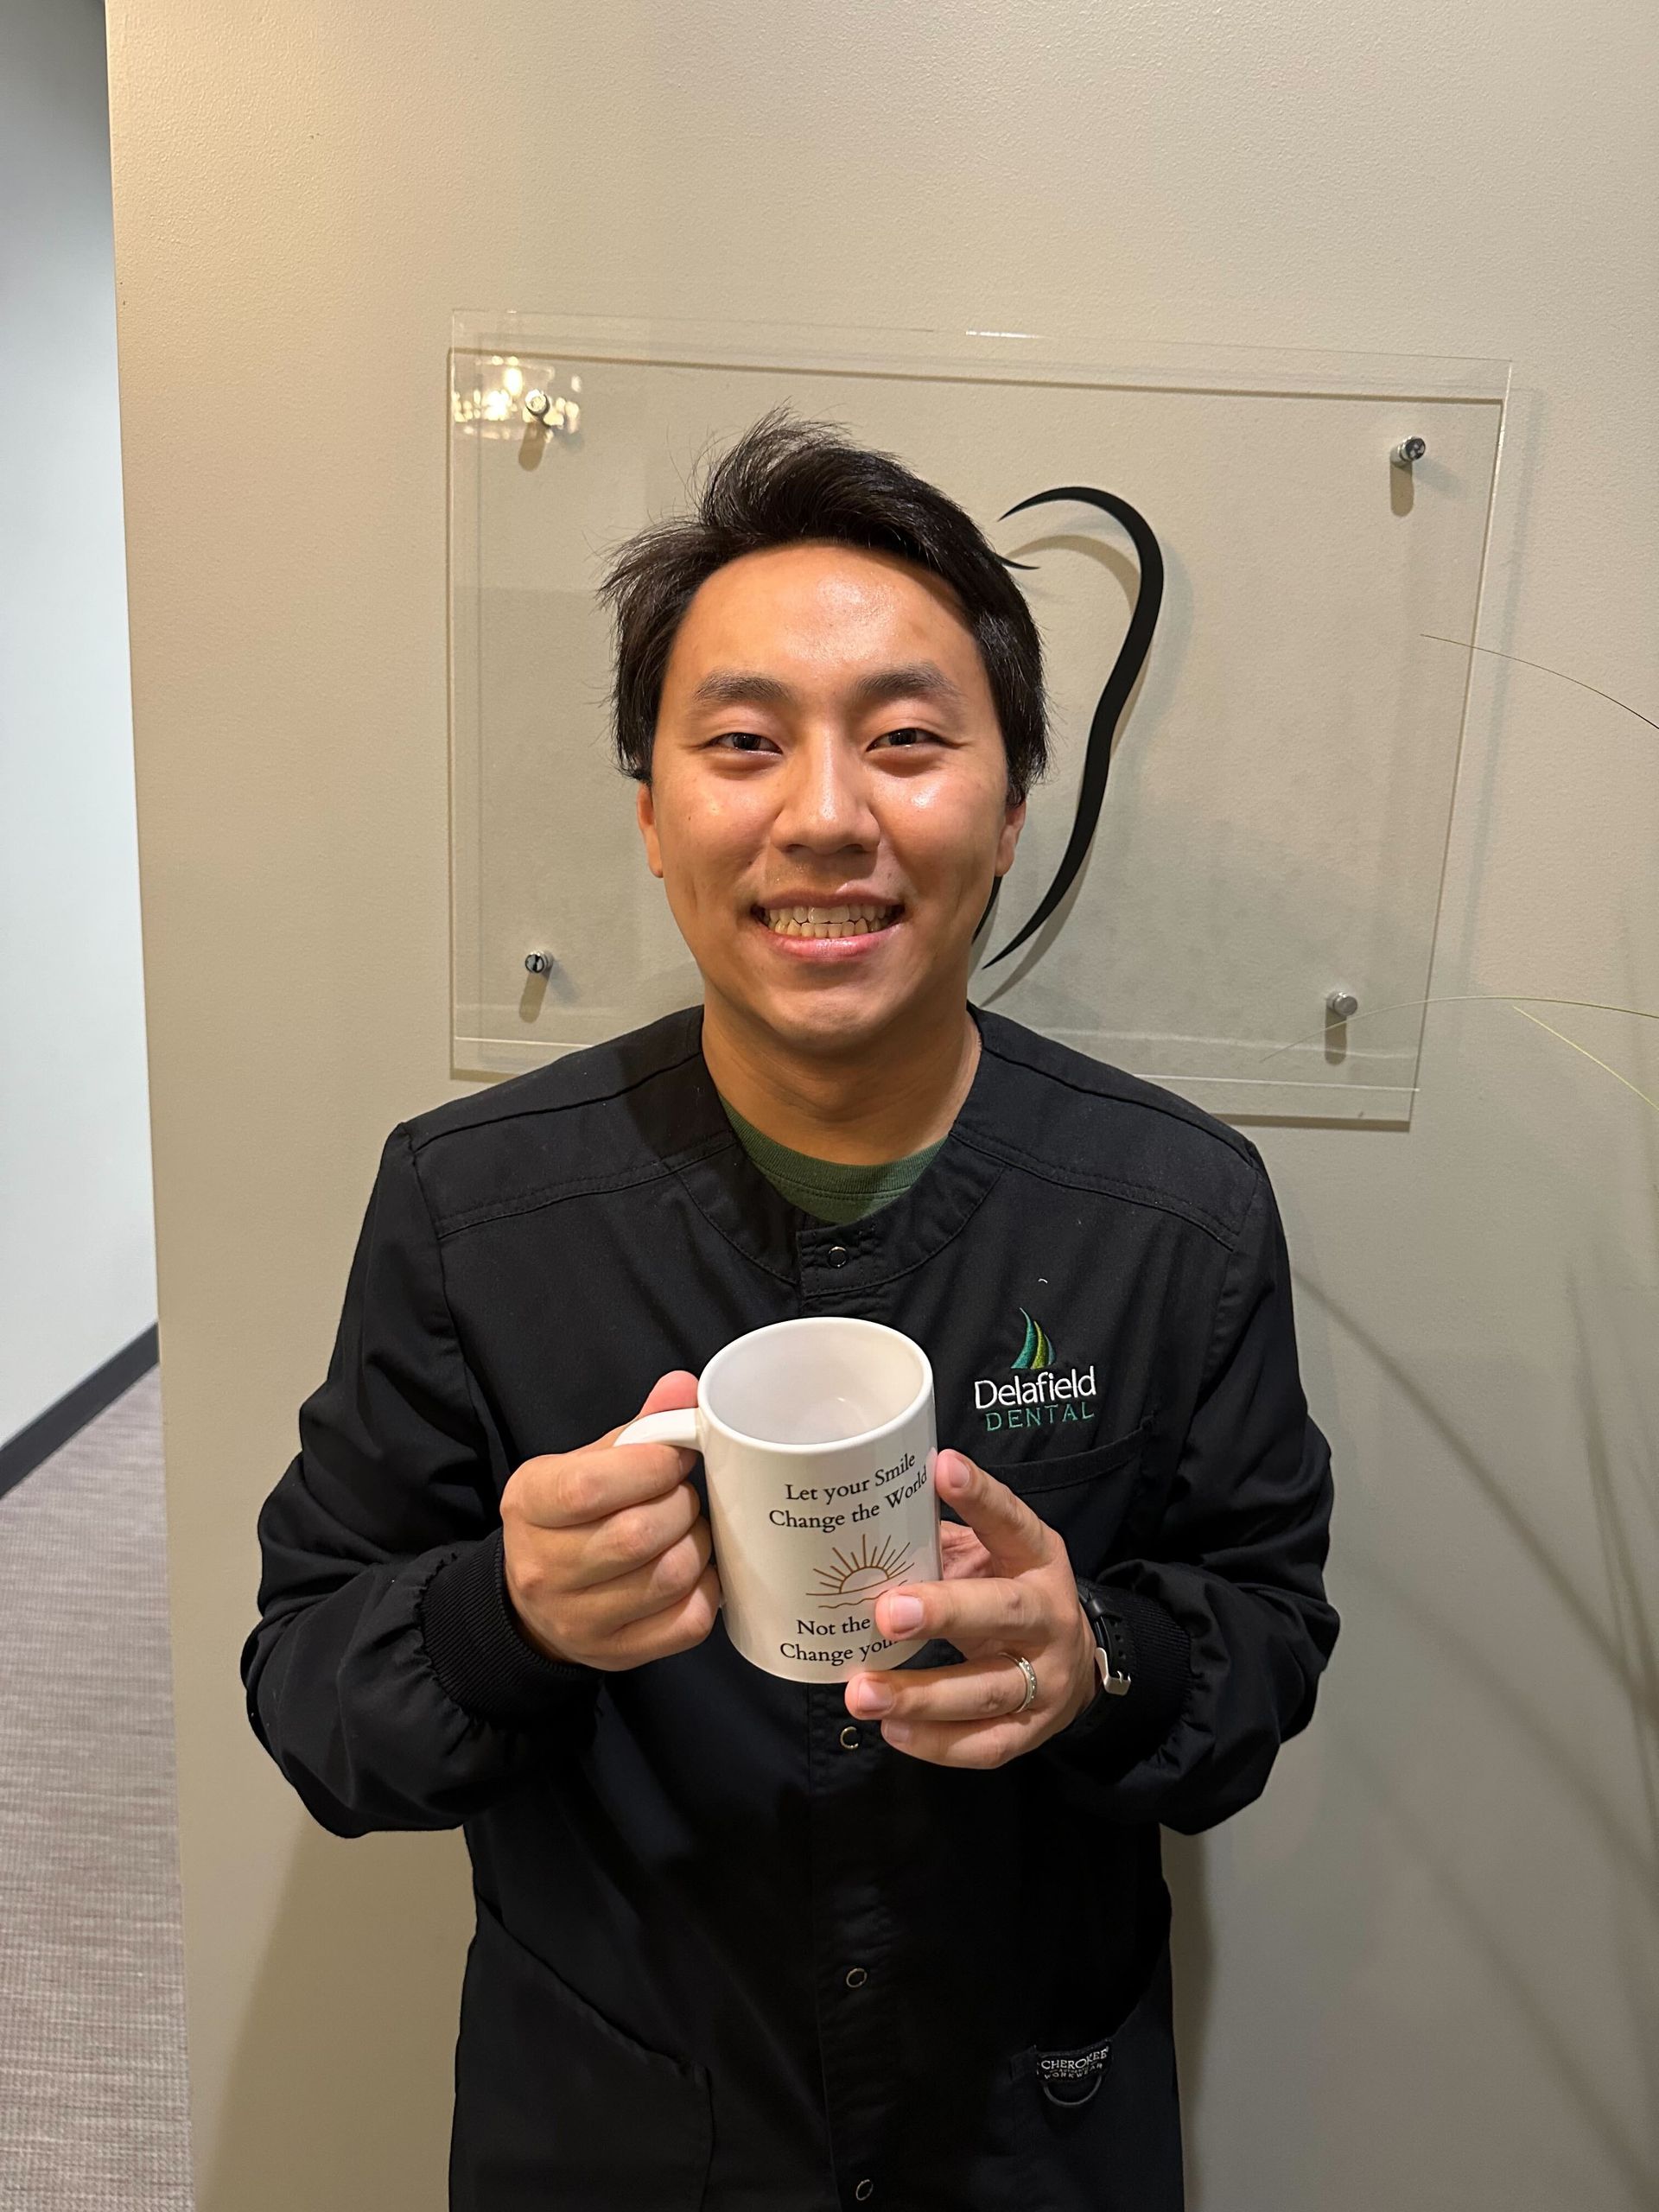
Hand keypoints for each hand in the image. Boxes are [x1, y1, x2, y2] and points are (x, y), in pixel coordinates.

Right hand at [501, 1371, 721, 1671]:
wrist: (534, 1602)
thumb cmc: (570, 1519)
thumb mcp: (584, 1464)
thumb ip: (637, 1429)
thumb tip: (685, 1388)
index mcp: (528, 1505)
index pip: (588, 1487)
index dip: (649, 1467)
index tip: (675, 1457)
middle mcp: (543, 1569)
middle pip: (636, 1535)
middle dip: (680, 1504)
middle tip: (683, 1493)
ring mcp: (578, 1621)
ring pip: (669, 1577)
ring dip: (697, 1544)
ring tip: (689, 1529)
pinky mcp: (616, 1655)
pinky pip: (688, 1623)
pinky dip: (707, 1590)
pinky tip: (695, 1570)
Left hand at [842, 1448, 1098, 1765]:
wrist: (1075, 1664)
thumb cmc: (1008, 1593)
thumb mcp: (992, 1556)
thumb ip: (941, 1543)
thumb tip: (865, 1521)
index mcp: (1038, 1559)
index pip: (1012, 1522)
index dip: (980, 1497)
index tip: (942, 1469)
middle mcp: (1048, 1616)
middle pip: (1003, 1612)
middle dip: (944, 1612)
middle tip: (887, 1612)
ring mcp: (1046, 1678)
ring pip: (987, 1689)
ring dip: (922, 1695)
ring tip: (863, 1693)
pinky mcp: (1034, 1730)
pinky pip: (985, 1744)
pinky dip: (937, 1743)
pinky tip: (893, 1731)